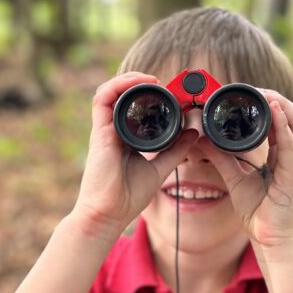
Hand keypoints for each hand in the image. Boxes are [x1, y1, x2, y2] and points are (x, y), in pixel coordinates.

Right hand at [71, 72, 199, 239]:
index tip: (171, 94)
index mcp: (126, 139)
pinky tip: (136, 83)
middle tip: (163, 84)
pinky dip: (118, 86)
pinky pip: (103, 99)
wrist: (108, 213)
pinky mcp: (99, 132)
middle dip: (139, 83)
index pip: (134, 109)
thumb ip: (175, 150)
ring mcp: (105, 130)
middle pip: (121, 97)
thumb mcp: (159, 168)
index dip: (149, 96)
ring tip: (149, 79)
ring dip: (128, 80)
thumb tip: (193, 133)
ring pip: (110, 92)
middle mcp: (114, 131)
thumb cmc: (127, 197)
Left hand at [205, 90, 292, 247]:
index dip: (271, 103)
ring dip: (284, 106)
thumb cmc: (258, 212)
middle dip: (278, 99)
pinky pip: (292, 147)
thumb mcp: (236, 178)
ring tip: (266, 94)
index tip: (250, 92)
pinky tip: (275, 113)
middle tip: (256, 89)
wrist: (268, 240)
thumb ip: (223, 158)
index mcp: (284, 156)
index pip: (284, 121)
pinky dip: (284, 127)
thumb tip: (204, 139)